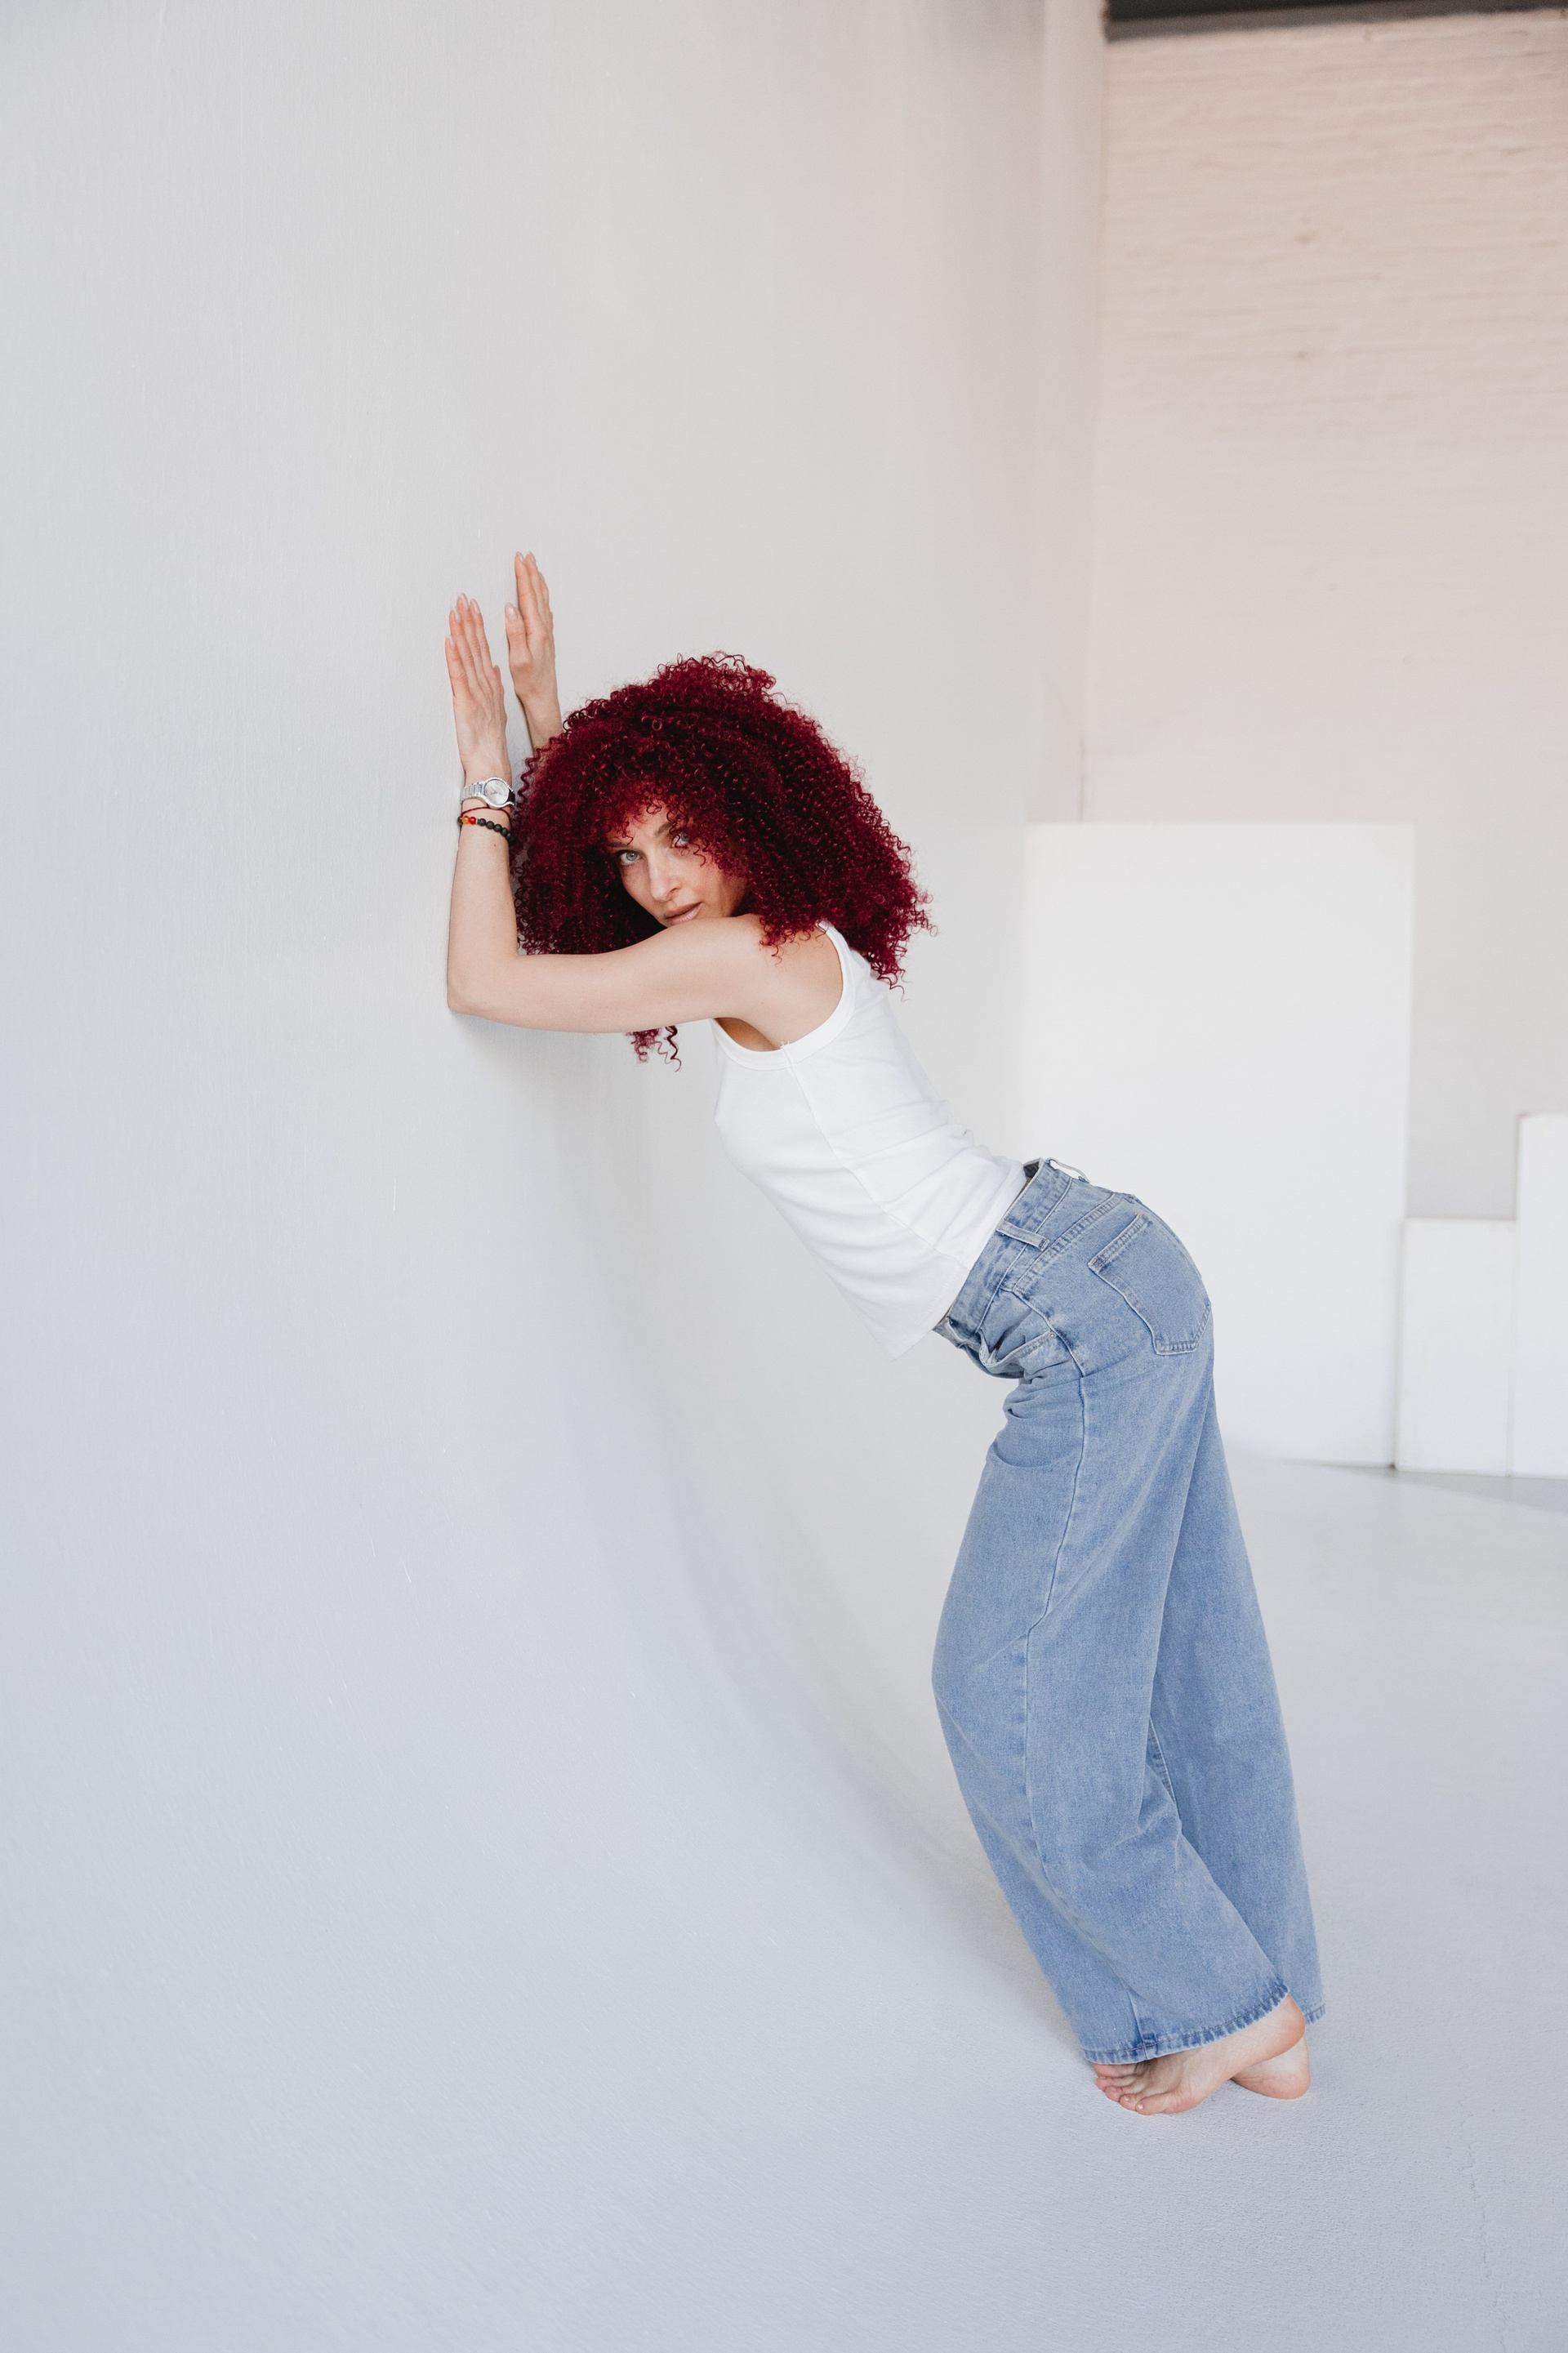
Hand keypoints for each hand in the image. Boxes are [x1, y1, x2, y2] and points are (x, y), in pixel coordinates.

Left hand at [445, 595, 510, 788]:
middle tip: (464, 598)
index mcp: (491, 685)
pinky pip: (459, 675)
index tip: (474, 607)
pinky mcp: (465, 702)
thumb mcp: (495, 709)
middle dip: (470, 621)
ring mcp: (476, 692)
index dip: (478, 627)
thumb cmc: (490, 740)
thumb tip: (494, 669)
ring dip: (461, 632)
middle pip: (477, 647)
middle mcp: (486, 684)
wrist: (490, 761)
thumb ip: (494, 686)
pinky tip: (450, 641)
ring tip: (456, 611)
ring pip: (468, 656)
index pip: (484, 649)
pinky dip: (454, 657)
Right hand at [505, 551, 561, 744]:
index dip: (523, 576)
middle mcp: (544, 630)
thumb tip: (511, 608)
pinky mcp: (546, 639)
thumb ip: (516, 632)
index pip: (528, 597)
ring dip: (537, 582)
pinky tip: (540, 595)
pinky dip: (541, 596)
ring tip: (534, 567)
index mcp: (536, 631)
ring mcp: (547, 634)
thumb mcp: (519, 660)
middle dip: (531, 573)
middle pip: (537, 594)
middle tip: (526, 555)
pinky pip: (544, 609)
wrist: (544, 699)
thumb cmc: (529, 683)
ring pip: (542, 600)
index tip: (518, 559)